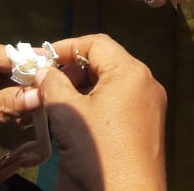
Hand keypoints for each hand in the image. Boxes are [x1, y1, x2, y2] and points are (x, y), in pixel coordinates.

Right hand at [38, 34, 166, 190]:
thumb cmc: (98, 151)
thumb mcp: (68, 114)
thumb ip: (53, 85)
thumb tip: (44, 71)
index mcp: (130, 71)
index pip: (96, 43)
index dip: (67, 47)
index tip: (42, 60)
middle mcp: (146, 82)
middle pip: (106, 62)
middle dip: (74, 69)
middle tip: (47, 84)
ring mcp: (151, 105)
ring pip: (113, 83)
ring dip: (84, 88)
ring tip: (58, 103)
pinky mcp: (149, 126)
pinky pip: (121, 102)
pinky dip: (99, 103)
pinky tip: (78, 120)